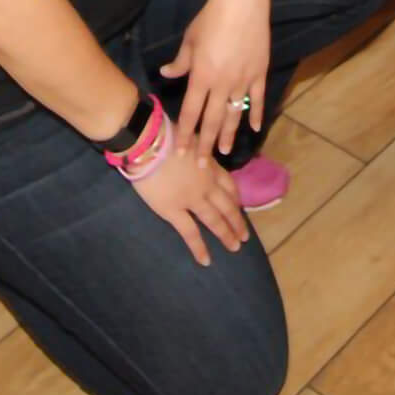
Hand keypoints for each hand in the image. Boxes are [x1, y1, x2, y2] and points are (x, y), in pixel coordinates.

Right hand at [129, 132, 247, 266]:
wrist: (149, 144)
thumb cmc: (166, 134)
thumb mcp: (191, 137)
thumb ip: (198, 149)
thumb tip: (199, 150)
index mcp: (209, 165)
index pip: (229, 185)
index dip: (236, 198)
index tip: (240, 207)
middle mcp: (206, 185)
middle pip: (227, 206)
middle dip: (237, 221)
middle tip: (245, 235)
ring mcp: (192, 200)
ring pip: (214, 220)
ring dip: (226, 234)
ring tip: (235, 247)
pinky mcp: (174, 211)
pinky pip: (190, 233)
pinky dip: (199, 247)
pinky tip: (206, 260)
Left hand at [159, 0, 270, 161]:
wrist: (242, 2)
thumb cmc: (212, 17)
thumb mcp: (190, 39)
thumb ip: (180, 62)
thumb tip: (166, 74)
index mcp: (202, 76)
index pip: (191, 113)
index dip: (186, 134)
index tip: (182, 152)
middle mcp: (222, 84)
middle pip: (212, 121)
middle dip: (205, 144)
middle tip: (202, 166)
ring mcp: (243, 80)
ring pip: (234, 114)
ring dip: (228, 134)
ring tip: (224, 151)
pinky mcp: (259, 73)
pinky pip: (257, 99)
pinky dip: (256, 114)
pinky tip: (253, 128)